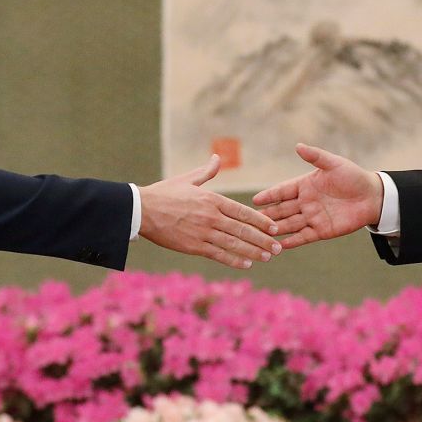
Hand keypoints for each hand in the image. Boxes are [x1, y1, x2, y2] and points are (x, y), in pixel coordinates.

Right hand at [140, 156, 280, 269]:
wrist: (142, 210)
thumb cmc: (164, 193)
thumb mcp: (187, 179)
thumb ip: (206, 171)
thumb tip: (217, 157)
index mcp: (212, 199)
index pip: (243, 212)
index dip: (261, 221)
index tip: (274, 227)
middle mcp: (211, 216)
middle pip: (243, 230)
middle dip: (263, 239)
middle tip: (278, 247)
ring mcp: (203, 232)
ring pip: (234, 244)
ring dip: (253, 251)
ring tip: (268, 256)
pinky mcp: (193, 246)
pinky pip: (218, 254)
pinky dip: (233, 260)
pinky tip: (246, 263)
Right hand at [251, 143, 383, 248]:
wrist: (372, 197)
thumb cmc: (353, 177)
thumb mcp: (334, 164)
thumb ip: (316, 156)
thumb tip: (298, 146)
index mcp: (304, 185)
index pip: (282, 191)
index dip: (269, 195)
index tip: (255, 200)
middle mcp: (305, 202)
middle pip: (282, 210)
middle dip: (267, 215)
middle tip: (250, 221)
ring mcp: (312, 217)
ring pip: (289, 224)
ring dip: (276, 229)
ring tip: (261, 235)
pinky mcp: (321, 231)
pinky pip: (303, 237)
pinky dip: (292, 242)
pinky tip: (280, 246)